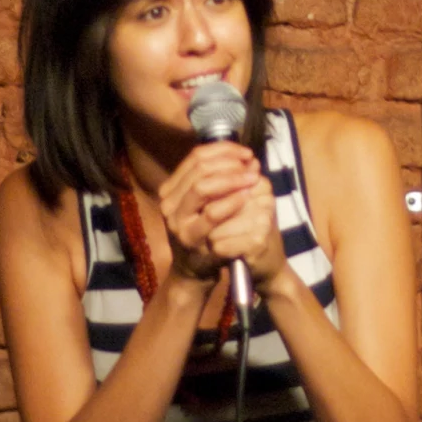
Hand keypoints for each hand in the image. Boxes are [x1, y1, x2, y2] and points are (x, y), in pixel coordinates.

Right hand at [157, 141, 284, 287]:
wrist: (193, 270)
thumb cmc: (204, 232)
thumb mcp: (205, 203)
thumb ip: (218, 180)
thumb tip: (246, 158)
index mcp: (171, 188)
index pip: (196, 156)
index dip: (224, 150)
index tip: (246, 154)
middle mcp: (169, 202)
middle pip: (200, 169)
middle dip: (230, 164)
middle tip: (251, 166)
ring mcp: (177, 221)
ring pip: (202, 187)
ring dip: (231, 180)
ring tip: (252, 179)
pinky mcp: (190, 238)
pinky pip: (212, 214)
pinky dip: (231, 202)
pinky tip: (246, 197)